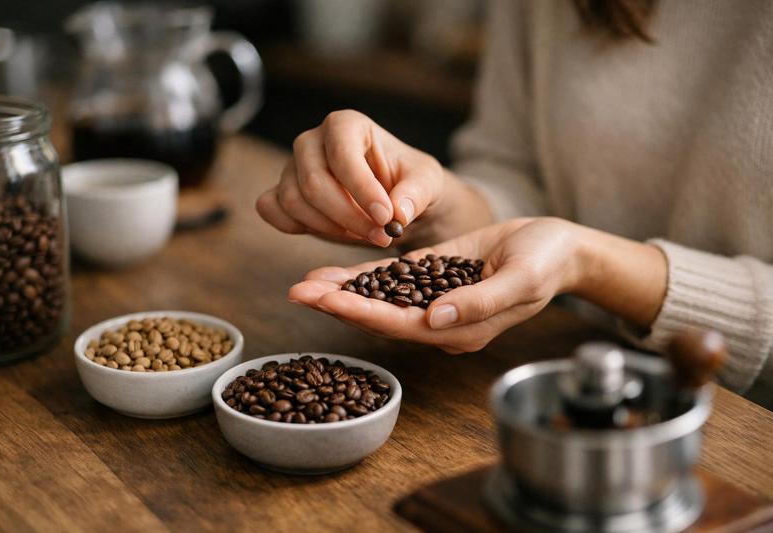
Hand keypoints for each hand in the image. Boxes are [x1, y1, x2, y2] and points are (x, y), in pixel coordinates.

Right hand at [256, 110, 446, 246]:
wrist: (393, 201)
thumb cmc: (409, 182)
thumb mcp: (428, 183)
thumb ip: (417, 194)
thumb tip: (398, 213)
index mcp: (346, 124)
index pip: (342, 154)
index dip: (362, 189)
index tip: (387, 218)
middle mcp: (312, 141)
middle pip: (313, 182)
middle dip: (348, 217)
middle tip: (381, 235)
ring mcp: (291, 167)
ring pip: (293, 201)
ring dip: (330, 228)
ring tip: (365, 234)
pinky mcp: (280, 192)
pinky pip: (271, 209)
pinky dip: (297, 227)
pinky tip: (333, 233)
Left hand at [288, 218, 586, 352]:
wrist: (557, 246)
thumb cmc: (547, 263)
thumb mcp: (522, 280)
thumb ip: (481, 302)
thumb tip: (436, 317)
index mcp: (461, 330)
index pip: (402, 325)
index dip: (362, 313)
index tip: (327, 301)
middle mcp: (441, 321)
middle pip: (380, 317)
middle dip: (338, 305)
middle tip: (296, 293)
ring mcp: (434, 300)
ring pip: (379, 300)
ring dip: (341, 293)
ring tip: (303, 285)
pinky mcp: (433, 277)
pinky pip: (392, 281)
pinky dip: (362, 278)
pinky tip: (333, 274)